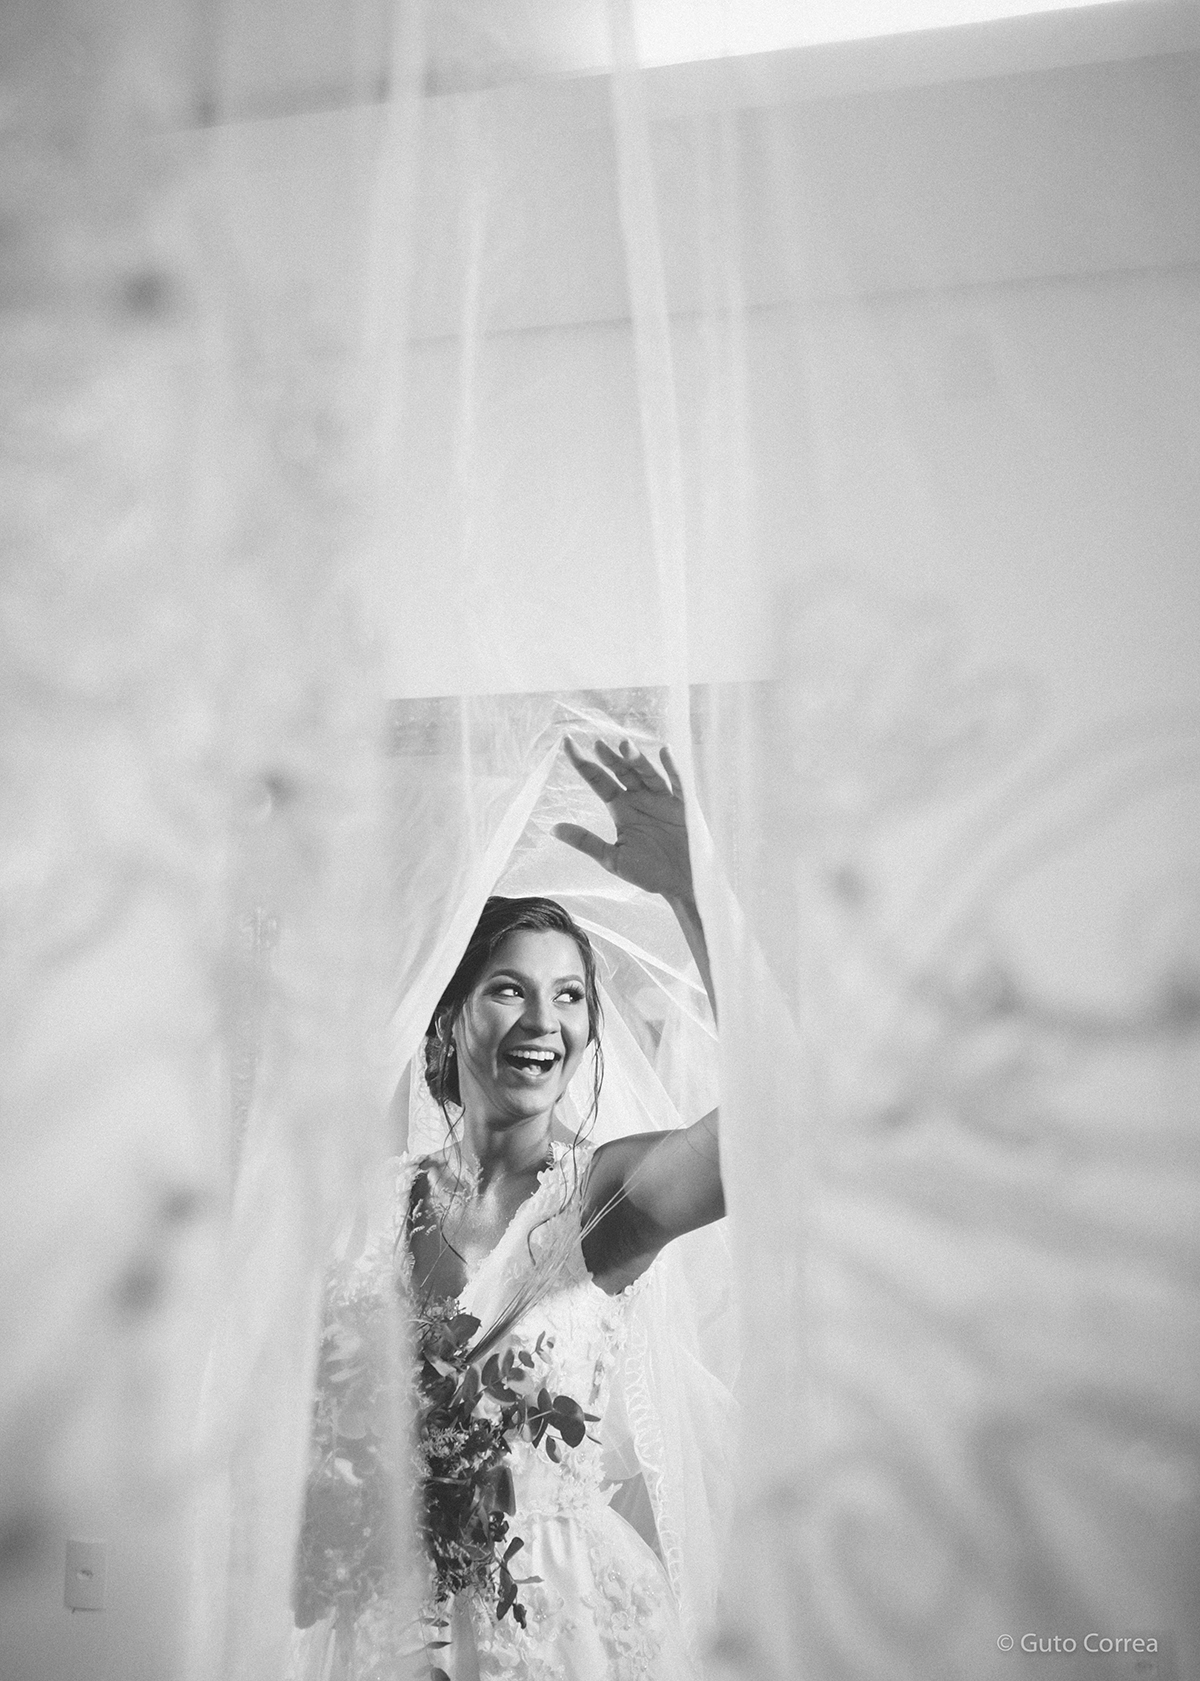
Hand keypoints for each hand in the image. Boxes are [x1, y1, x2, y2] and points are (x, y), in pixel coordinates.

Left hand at [552, 736, 694, 901]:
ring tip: (624, 746)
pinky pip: (678, 782)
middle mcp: (640, 798)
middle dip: (610, 758)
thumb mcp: (613, 859)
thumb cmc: (649, 873)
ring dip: (637, 759)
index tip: (566, 743)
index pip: (598, 780)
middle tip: (597, 745)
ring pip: (647, 773)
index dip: (582, 763)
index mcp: (621, 808)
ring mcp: (662, 799)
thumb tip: (553, 829)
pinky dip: (672, 767)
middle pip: (622, 771)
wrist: (684, 884)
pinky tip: (664, 752)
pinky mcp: (684, 805)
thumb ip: (586, 841)